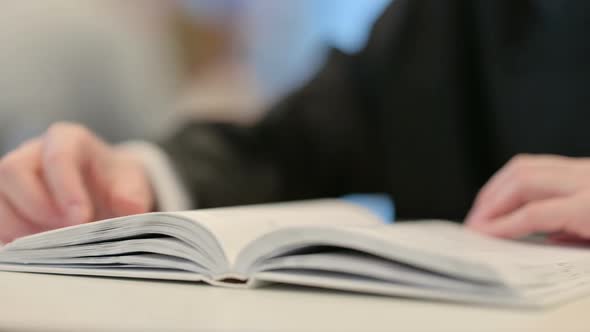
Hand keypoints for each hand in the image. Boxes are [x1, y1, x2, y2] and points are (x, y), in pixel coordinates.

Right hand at [0, 122, 153, 242]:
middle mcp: (32, 152)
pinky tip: (39, 251)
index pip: (58, 156)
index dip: (67, 189)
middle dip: (38, 208)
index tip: (82, 219)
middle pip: (13, 170)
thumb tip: (132, 209)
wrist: (104, 190)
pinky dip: (13, 239)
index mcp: (68, 140)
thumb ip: (134, 194)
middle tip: (65, 233)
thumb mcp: (132, 183)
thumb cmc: (115, 183)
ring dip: (22, 227)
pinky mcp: (4, 202)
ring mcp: (13, 177)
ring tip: (53, 245)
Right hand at [466, 154, 589, 240]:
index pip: (532, 213)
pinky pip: (538, 165)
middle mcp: (587, 180)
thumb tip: (541, 242)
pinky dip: (513, 179)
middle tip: (474, 221)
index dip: (499, 225)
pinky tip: (505, 196)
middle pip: (521, 181)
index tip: (480, 234)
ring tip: (482, 209)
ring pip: (524, 166)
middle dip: (490, 202)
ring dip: (496, 187)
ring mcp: (584, 168)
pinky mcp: (583, 167)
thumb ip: (569, 246)